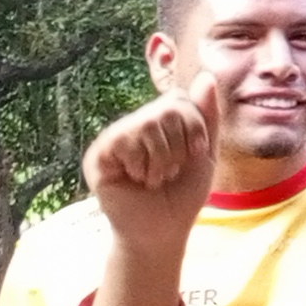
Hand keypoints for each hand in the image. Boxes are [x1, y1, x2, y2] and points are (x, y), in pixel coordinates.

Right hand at [80, 79, 219, 251]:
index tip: (196, 153)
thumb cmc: (182, 195)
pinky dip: (141, 164)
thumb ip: (207, 117)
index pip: (180, 98)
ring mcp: (115, 137)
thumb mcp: (205, 154)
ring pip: (148, 123)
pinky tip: (136, 179)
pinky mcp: (99, 154)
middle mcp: (135, 124)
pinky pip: (125, 138)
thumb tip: (206, 75)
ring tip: (153, 178)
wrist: (163, 231)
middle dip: (180, 147)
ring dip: (161, 159)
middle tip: (169, 172)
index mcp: (159, 121)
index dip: (194, 126)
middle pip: (169, 109)